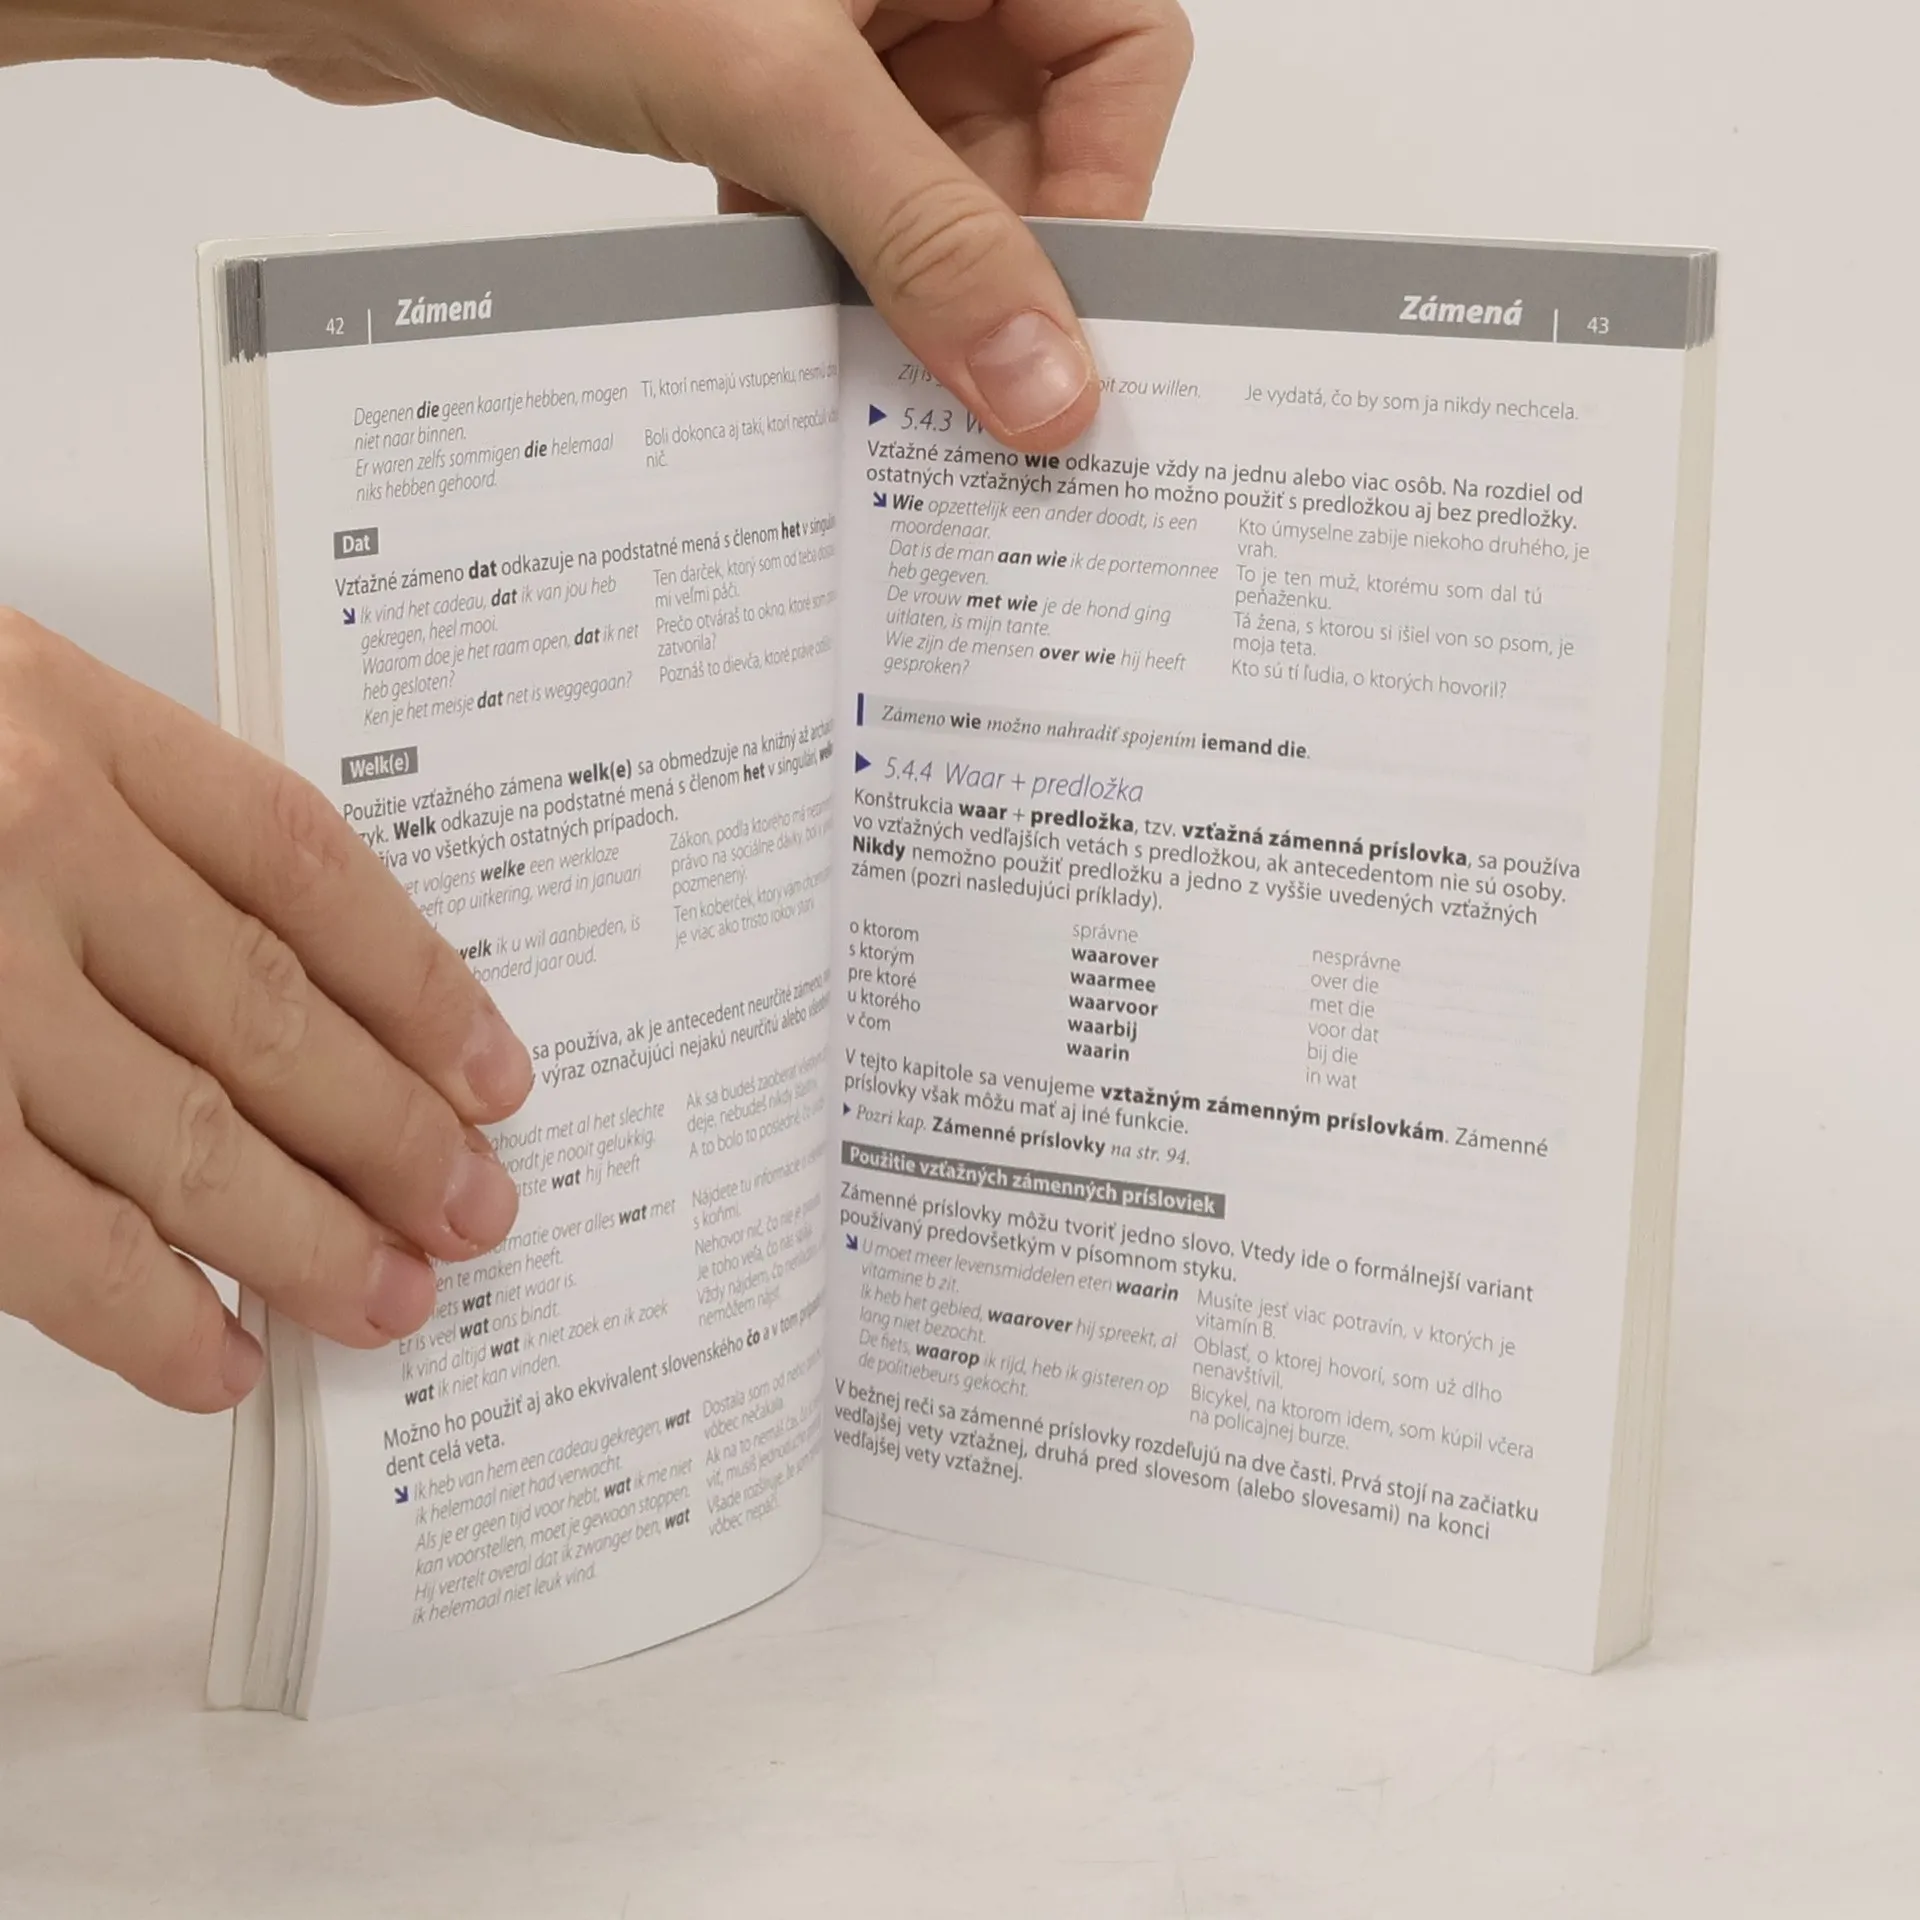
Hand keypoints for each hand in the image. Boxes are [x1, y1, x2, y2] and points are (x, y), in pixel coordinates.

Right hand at [0, 613, 532, 1411]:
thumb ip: (122, 823)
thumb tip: (297, 998)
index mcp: (67, 723)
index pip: (307, 868)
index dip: (419, 983)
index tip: (492, 1073)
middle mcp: (19, 842)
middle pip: (268, 1016)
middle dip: (390, 1134)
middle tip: (475, 1212)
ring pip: (178, 1134)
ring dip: (304, 1236)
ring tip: (392, 1298)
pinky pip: (39, 1232)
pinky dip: (141, 1310)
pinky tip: (220, 1356)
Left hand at [2, 0, 1192, 448]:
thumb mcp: (774, 95)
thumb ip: (924, 237)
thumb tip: (1046, 383)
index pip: (1123, 57)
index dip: (1103, 194)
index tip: (1054, 325)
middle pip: (1025, 131)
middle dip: (984, 260)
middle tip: (958, 386)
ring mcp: (837, 15)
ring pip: (929, 171)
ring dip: (895, 270)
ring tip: (856, 350)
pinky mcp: (759, 68)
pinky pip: (840, 180)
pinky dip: (819, 249)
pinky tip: (775, 300)